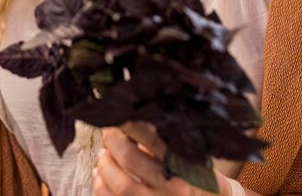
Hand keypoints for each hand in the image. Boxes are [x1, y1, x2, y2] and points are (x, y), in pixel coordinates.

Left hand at [93, 123, 228, 195]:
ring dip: (105, 164)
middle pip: (130, 159)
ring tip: (103, 153)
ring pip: (120, 184)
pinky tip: (100, 175)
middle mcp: (173, 187)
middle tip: (108, 130)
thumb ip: (167, 140)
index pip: (152, 138)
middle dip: (113, 140)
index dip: (130, 124)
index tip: (119, 113)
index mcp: (185, 165)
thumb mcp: (195, 156)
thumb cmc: (202, 178)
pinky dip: (101, 187)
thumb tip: (136, 118)